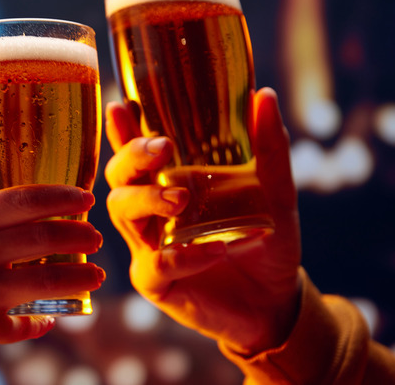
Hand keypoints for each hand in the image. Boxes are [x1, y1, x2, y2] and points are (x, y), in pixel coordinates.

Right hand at [104, 87, 300, 355]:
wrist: (276, 300)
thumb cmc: (266, 241)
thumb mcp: (276, 192)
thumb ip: (269, 148)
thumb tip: (264, 95)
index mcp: (170, 182)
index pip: (137, 150)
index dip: (122, 129)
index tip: (121, 107)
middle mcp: (151, 211)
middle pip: (119, 177)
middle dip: (132, 157)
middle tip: (162, 148)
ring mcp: (148, 246)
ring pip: (123, 213)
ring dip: (150, 199)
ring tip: (182, 199)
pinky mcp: (156, 282)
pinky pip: (156, 264)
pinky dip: (182, 255)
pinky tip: (213, 249)